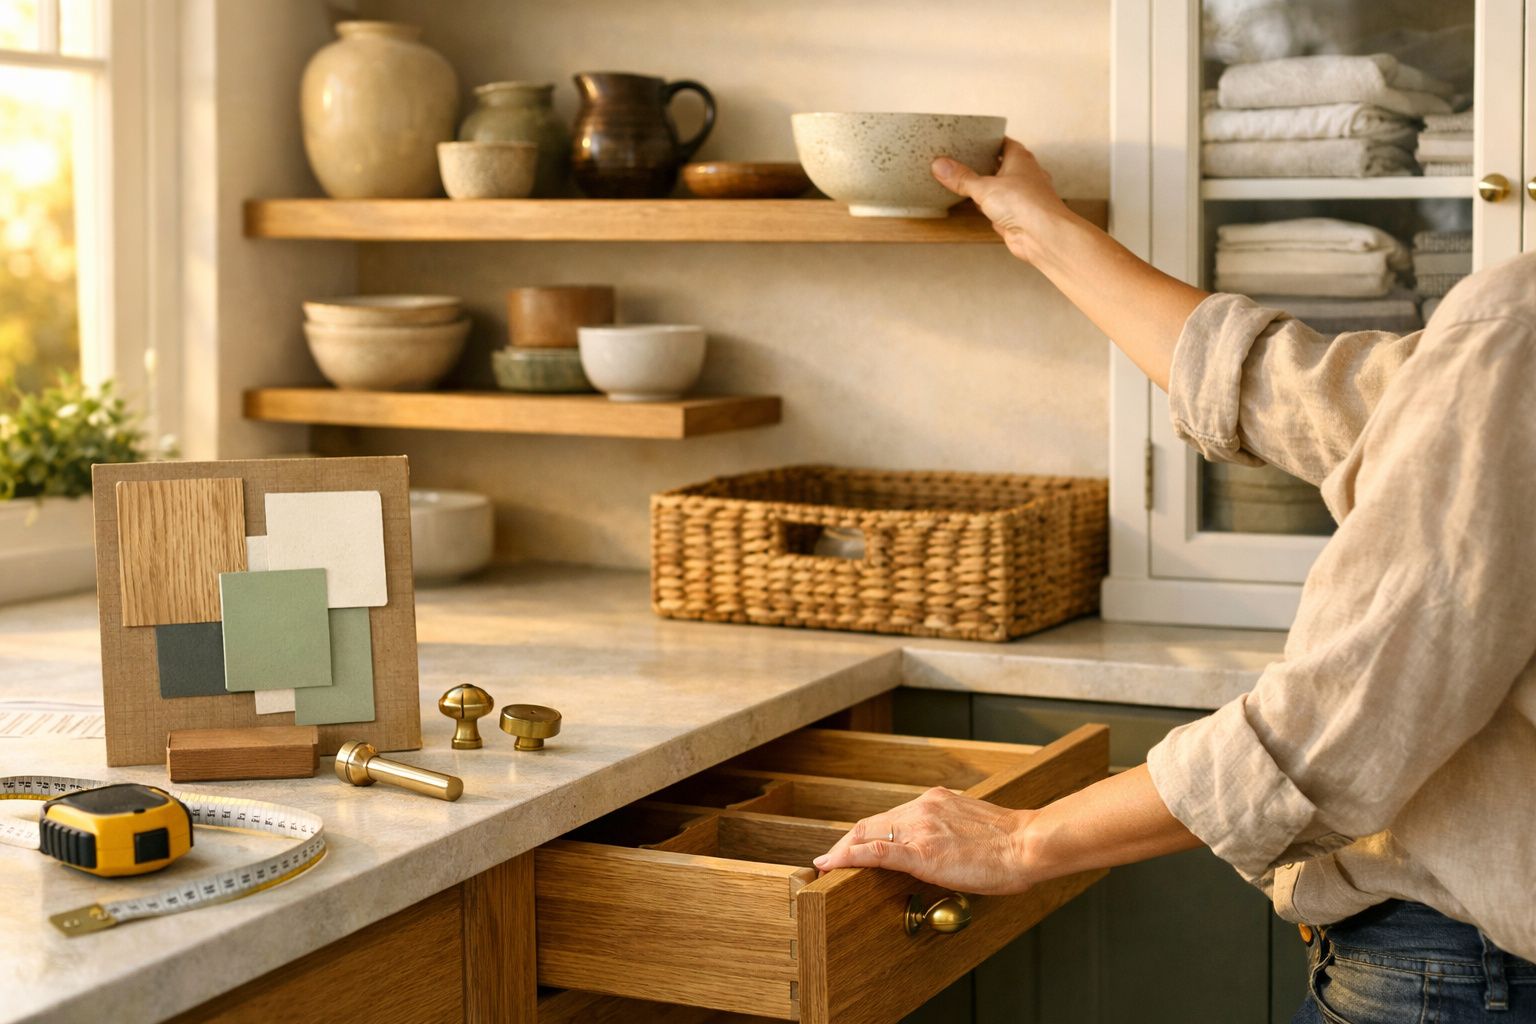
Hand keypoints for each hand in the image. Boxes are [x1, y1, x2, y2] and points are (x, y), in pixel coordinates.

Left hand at [812, 787, 1037, 895]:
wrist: (1028, 844)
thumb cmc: (1010, 843)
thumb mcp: (971, 827)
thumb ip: (947, 832)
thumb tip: (938, 850)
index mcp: (934, 802)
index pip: (887, 817)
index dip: (862, 834)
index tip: (848, 848)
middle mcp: (922, 808)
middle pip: (870, 824)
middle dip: (845, 844)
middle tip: (828, 862)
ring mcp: (921, 829)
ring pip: (868, 834)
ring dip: (843, 852)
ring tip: (826, 868)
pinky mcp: (922, 852)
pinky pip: (877, 852)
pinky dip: (850, 857)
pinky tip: (833, 866)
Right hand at [931, 138, 1074, 262]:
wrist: (1042, 235)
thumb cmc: (1026, 204)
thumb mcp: (985, 187)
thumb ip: (962, 178)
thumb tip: (940, 165)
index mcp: (1020, 159)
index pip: (1003, 142)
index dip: (988, 140)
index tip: (972, 139)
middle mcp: (1023, 175)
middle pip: (999, 165)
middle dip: (982, 165)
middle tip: (961, 160)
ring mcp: (1020, 196)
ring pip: (998, 187)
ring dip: (984, 187)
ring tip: (963, 181)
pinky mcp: (1016, 216)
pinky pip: (998, 207)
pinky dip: (987, 207)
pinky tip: (976, 206)